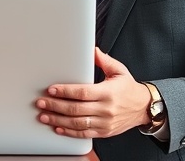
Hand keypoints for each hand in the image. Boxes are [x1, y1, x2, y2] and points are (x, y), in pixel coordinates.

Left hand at [35, 47, 149, 137]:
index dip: (65, 91)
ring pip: (77, 123)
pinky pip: (84, 134)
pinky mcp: (104, 132)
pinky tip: (58, 128)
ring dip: (58, 120)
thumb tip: (92, 50)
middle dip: (56, 106)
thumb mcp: (119, 71)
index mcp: (108, 92)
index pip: (82, 92)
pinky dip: (69, 132)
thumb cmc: (129, 88)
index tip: (51, 90)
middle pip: (76, 109)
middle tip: (41, 102)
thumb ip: (104, 60)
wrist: (144, 108)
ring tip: (44, 115)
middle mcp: (106, 109)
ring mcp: (104, 123)